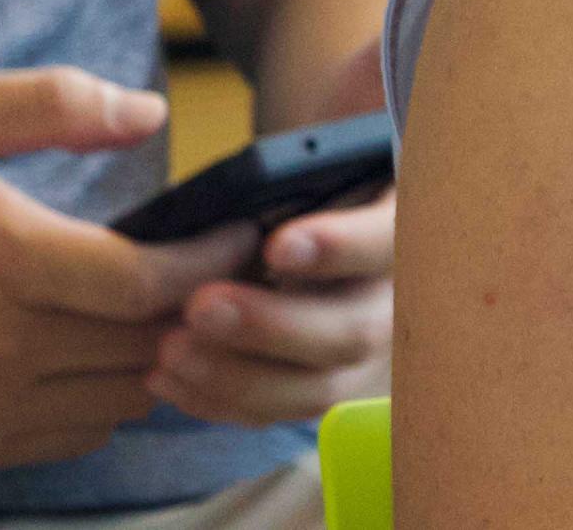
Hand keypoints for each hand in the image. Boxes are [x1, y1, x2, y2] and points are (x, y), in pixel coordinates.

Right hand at [0, 68, 254, 472]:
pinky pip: (75, 434)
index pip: (143, 284)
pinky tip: (107, 349)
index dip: (208, 263)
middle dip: (199, 307)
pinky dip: (109, 397)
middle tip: (230, 271)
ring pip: (119, 397)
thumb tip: (149, 112)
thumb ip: (51, 101)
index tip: (241, 235)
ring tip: (174, 306)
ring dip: (158, 355)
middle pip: (142, 345)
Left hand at [151, 188, 394, 428]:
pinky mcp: (327, 391)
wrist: (332, 225)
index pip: (389, 240)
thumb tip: (261, 165)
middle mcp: (399, 300)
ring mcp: (369, 359)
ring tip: (170, 349)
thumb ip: (305, 164)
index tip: (275, 247)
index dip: (339, 247)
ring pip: (317, 388)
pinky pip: (279, 414)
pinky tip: (165, 377)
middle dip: (271, 326)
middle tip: (200, 307)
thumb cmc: (324, 182)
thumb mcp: (329, 160)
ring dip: (238, 376)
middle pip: (355, 332)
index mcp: (407, 226)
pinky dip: (220, 402)